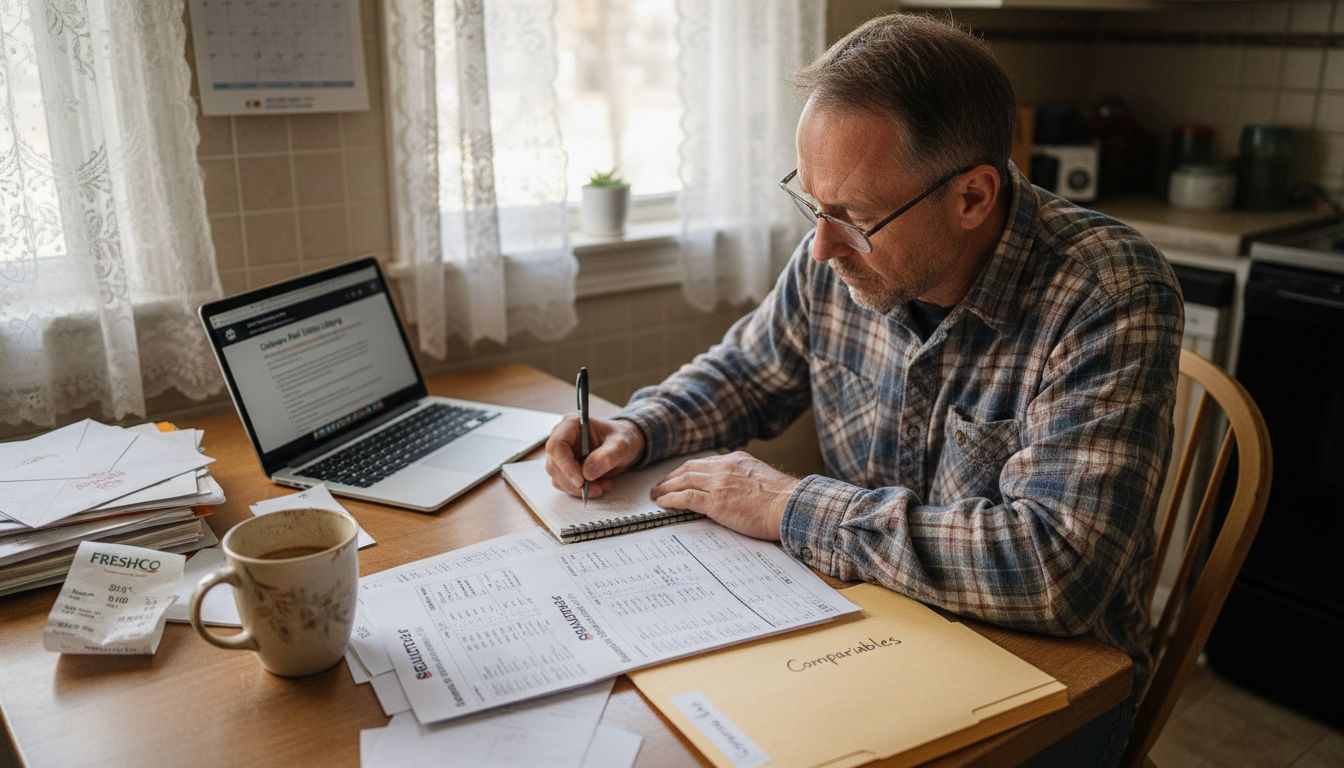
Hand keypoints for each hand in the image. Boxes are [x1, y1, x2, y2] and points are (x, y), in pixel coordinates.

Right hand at [544, 415, 645, 498]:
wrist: (624, 446)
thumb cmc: (622, 439)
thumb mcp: (621, 445)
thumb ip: (607, 457)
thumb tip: (587, 473)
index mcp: (571, 425)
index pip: (556, 445)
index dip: (565, 465)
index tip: (580, 481)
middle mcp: (562, 438)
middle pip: (554, 464)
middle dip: (574, 482)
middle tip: (596, 489)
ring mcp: (562, 454)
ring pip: (558, 477)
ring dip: (578, 488)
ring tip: (602, 486)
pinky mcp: (565, 468)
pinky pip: (565, 484)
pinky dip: (579, 490)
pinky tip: (597, 486)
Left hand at [650, 451, 798, 541]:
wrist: (791, 505)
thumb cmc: (782, 499)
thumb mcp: (760, 479)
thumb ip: (743, 479)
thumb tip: (734, 490)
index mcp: (736, 461)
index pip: (703, 463)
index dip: (686, 470)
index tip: (677, 477)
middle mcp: (725, 467)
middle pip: (689, 469)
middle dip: (671, 478)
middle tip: (660, 485)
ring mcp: (719, 484)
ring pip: (684, 481)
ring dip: (666, 488)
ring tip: (656, 495)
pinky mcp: (717, 502)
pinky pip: (686, 497)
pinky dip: (671, 499)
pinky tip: (662, 503)